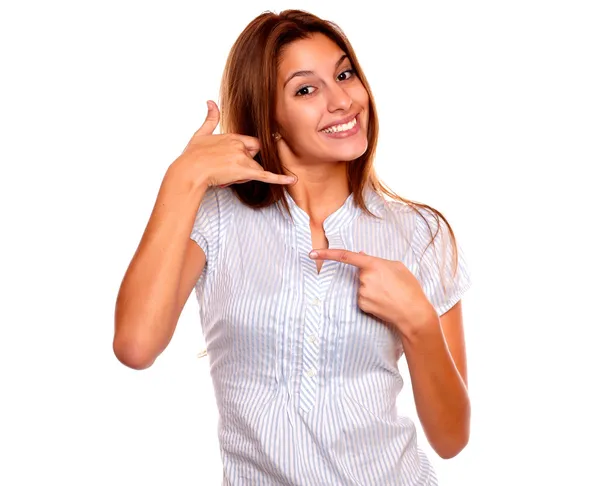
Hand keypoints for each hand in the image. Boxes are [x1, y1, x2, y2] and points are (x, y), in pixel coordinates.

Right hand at [173, 100, 296, 188]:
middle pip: (255, 156)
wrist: (189, 171)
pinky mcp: (244, 171)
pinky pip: (267, 175)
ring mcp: (242, 157)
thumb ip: (210, 118)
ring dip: (244, 175)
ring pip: (255, 168)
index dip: (246, 153)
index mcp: (233, 136)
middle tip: (227, 170)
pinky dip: (280, 178)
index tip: (236, 159)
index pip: (251, 144)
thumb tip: (210, 102)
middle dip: (246, 164)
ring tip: (225, 176)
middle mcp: (240, 145)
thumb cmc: (192, 156)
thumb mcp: (201, 134)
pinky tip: (292, 179)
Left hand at [309, 248, 436, 335]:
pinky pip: (362, 297)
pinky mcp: (361, 305)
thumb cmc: (409, 288)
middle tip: (389, 283)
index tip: (312, 253)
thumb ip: (376, 260)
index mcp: (374, 264)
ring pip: (361, 285)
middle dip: (371, 275)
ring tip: (390, 293)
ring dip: (372, 287)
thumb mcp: (397, 267)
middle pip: (360, 272)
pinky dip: (371, 297)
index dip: (326, 254)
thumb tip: (359, 254)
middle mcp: (364, 279)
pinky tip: (384, 301)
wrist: (413, 313)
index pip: (345, 256)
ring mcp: (361, 293)